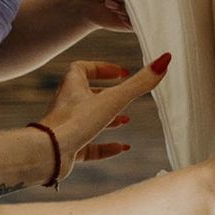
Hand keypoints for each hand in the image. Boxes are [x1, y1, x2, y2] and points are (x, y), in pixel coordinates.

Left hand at [37, 55, 168, 182]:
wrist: (49, 153)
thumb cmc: (75, 122)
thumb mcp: (113, 100)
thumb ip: (139, 83)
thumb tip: (165, 60)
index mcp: (72, 86)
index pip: (82, 68)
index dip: (102, 68)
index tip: (121, 73)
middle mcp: (67, 105)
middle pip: (86, 93)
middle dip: (108, 94)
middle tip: (125, 95)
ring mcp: (68, 127)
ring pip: (88, 120)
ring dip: (108, 119)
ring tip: (126, 120)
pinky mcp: (69, 148)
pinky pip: (89, 146)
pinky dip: (106, 146)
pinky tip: (122, 148)